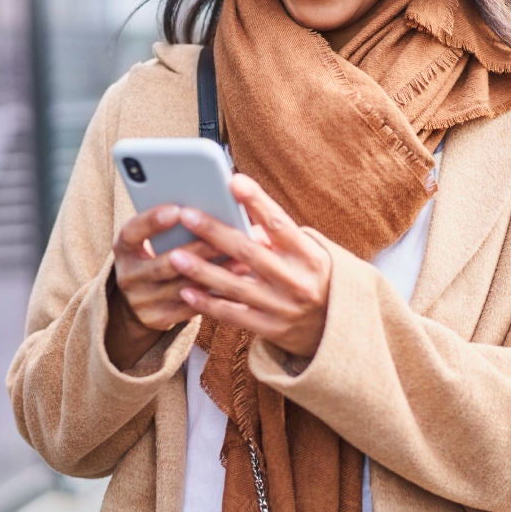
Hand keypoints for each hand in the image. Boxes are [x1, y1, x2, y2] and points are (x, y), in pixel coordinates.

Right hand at [106, 204, 223, 368]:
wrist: (138, 302)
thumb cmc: (157, 254)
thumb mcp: (152, 239)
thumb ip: (174, 223)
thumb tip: (210, 202)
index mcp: (124, 248)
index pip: (132, 233)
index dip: (152, 221)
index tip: (178, 210)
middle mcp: (128, 275)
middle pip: (165, 263)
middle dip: (200, 248)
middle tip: (229, 235)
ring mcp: (141, 301)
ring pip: (183, 287)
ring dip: (215, 273)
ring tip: (242, 260)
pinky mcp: (157, 319)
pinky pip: (191, 308)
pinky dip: (215, 295)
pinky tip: (237, 283)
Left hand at [169, 173, 331, 358]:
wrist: (336, 327)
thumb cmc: (312, 276)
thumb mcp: (306, 253)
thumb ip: (277, 236)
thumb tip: (238, 214)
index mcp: (308, 255)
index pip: (279, 223)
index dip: (256, 201)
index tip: (234, 181)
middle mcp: (296, 280)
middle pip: (249, 252)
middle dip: (215, 232)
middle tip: (186, 214)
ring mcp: (283, 308)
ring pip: (235, 286)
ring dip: (202, 270)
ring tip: (174, 255)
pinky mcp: (271, 330)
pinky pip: (233, 315)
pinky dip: (208, 303)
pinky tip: (185, 290)